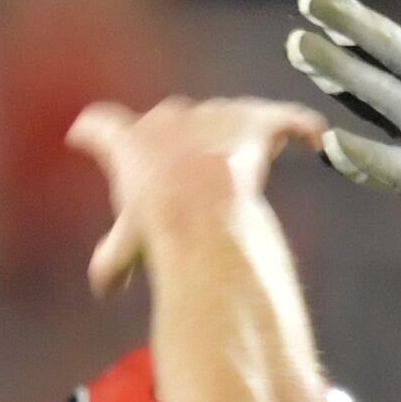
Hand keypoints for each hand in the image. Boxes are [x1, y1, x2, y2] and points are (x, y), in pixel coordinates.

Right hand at [67, 96, 326, 292]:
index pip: (100, 126)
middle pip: (166, 120)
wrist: (199, 205)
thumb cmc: (156, 222)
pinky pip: (283, 117)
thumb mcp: (128, 244)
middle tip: (176, 163)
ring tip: (243, 149)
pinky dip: (299, 125)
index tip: (85, 134)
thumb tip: (104, 286)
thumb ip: (113, 260)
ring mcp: (213, 115)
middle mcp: (167, 118)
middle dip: (171, 139)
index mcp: (128, 141)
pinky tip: (315, 138)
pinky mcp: (254, 120)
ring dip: (228, 131)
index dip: (93, 131)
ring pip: (221, 115)